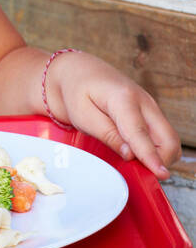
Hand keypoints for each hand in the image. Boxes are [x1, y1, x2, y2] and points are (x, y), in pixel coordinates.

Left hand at [45, 51, 180, 178]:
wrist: (78, 71)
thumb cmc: (77, 91)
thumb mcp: (83, 116)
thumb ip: (108, 136)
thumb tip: (131, 156)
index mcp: (124, 98)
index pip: (141, 134)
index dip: (151, 157)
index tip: (161, 175)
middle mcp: (144, 101)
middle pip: (169, 140)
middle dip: (160, 161)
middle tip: (137, 170)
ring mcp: (150, 106)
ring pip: (170, 140)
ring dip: (160, 157)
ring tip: (134, 160)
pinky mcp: (150, 113)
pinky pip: (162, 137)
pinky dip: (156, 149)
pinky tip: (136, 151)